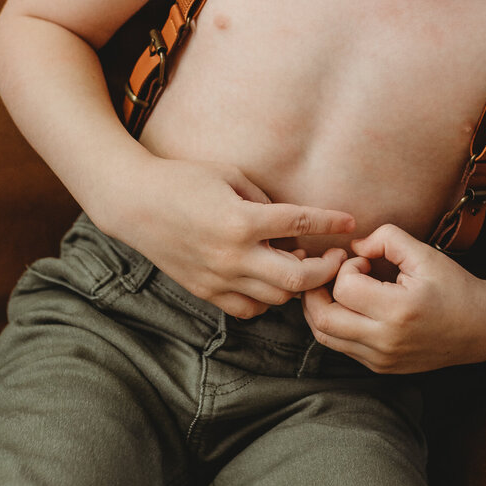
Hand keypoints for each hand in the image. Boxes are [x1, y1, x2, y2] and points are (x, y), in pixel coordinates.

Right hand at [100, 155, 355, 317]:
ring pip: (275, 299)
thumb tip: (294, 223)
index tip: (350, 221)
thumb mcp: (230, 177)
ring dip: (295, 284)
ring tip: (298, 263)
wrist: (135, 204)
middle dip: (325, 270)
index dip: (329, 223)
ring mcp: (217, 278)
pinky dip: (266, 299)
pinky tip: (269, 279)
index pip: (298, 224)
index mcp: (240, 220)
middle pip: (296, 278)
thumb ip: (265, 201)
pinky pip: (248, 309)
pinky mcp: (205, 292)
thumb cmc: (184, 180)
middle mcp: (231, 255)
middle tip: (335, 257)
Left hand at [300, 223, 485, 373]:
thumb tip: (354, 246)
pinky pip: (340, 346)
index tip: (364, 260)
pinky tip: (348, 305)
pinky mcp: (380, 367)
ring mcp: (381, 359)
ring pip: (325, 337)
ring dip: (319, 308)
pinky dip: (334, 323)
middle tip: (332, 270)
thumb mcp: (424, 254)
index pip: (344, 288)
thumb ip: (386, 238)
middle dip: (317, 289)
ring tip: (333, 286)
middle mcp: (386, 341)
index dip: (346, 266)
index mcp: (399, 311)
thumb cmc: (453, 286)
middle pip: (322, 319)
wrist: (480, 328)